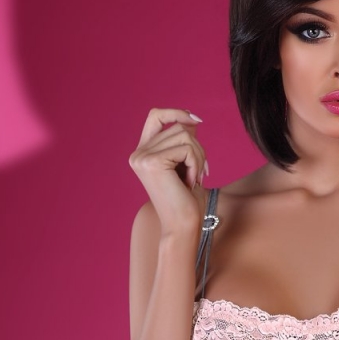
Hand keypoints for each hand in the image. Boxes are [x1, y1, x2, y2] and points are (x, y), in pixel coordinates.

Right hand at [128, 106, 209, 235]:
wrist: (182, 226)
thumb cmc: (186, 201)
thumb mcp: (186, 164)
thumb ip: (185, 142)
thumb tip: (191, 119)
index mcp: (142, 153)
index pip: (156, 116)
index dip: (176, 113)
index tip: (197, 120)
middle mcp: (138, 154)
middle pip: (177, 128)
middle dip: (197, 147)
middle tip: (201, 172)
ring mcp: (142, 157)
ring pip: (184, 135)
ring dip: (199, 156)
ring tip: (196, 177)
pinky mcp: (152, 162)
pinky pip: (186, 148)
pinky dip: (196, 164)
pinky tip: (192, 181)